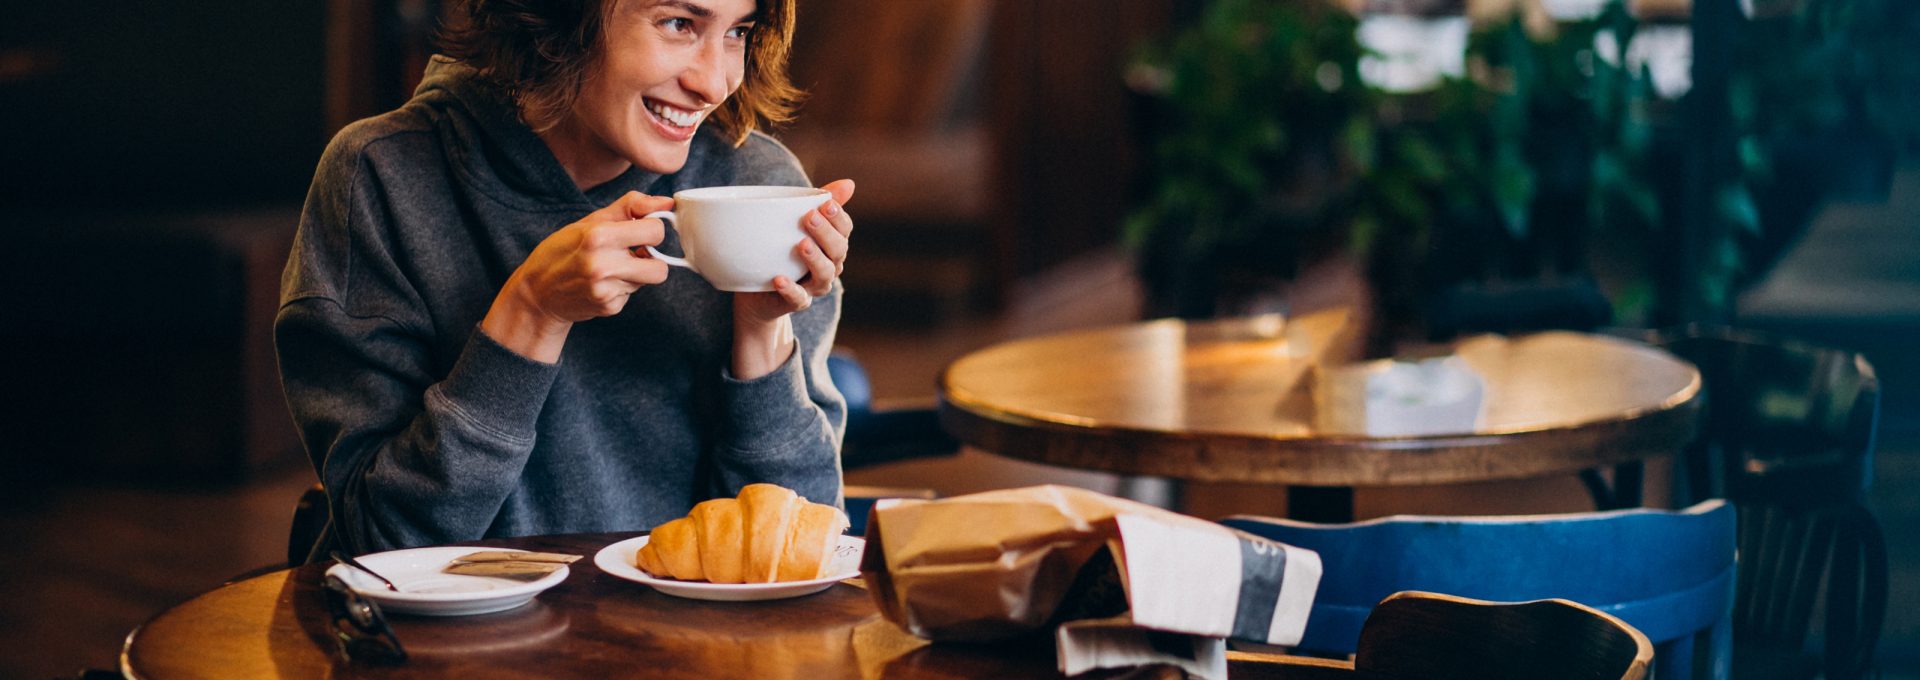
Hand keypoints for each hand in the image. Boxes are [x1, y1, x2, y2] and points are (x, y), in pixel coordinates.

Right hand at [481, 191, 673, 362]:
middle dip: (651, 258)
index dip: (651, 229)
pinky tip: (602, 283)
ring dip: (637, 273)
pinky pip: (632, 294)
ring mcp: (606, 291)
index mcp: (598, 236)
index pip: (656, 231)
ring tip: (613, 266)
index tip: (639, 230)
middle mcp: (603, 265)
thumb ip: (631, 207)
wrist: (538, 292)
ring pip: (648, 280)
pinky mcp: (609, 307)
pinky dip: (623, 287)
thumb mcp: (591, 220)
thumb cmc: (564, 250)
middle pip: (661, 267)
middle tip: (633, 252)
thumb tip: (668, 202)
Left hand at [731, 179, 855, 377]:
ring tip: (801, 244)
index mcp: (832, 245)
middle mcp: (829, 266)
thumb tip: (849, 183)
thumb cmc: (782, 251)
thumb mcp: (796, 224)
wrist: (759, 292)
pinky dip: (791, 289)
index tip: (825, 203)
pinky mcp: (795, 302)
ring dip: (815, 259)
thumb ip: (817, 203)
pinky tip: (779, 279)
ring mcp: (813, 286)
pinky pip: (799, 299)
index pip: (844, 230)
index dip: (838, 217)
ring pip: (824, 275)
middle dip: (826, 233)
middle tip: (809, 217)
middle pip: (838, 251)